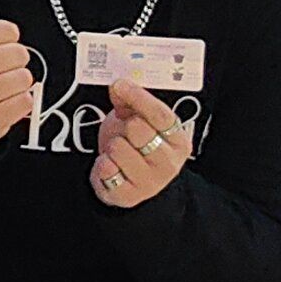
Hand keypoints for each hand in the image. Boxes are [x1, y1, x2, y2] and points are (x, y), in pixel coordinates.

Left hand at [88, 81, 188, 208]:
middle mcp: (168, 163)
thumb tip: (119, 87)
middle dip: (125, 126)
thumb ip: (130, 101)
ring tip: (118, 152)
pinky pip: (106, 169)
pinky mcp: (128, 196)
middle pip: (138, 129)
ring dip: (112, 146)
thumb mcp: (137, 119)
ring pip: (118, 148)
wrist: (128, 180)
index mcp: (178, 141)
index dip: (138, 97)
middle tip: (124, 133)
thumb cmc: (136, 147)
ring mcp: (150, 182)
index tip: (120, 85)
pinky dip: (102, 164)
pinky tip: (111, 166)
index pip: (160, 115)